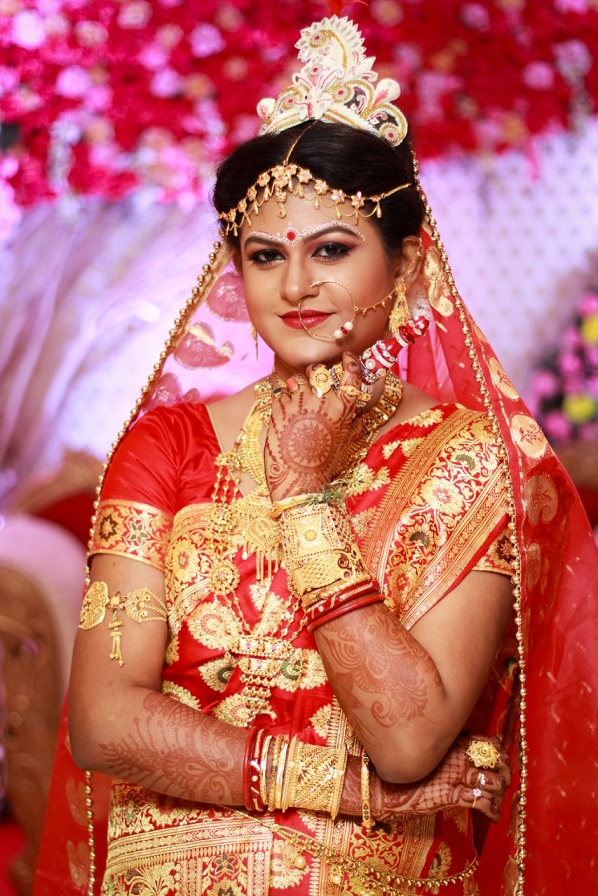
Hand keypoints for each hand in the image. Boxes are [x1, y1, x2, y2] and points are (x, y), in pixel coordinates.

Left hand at [264, 353, 366, 500]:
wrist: (298, 481)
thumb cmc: (324, 465)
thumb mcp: (346, 443)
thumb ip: (355, 424)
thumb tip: (364, 416)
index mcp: (343, 407)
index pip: (351, 371)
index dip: (350, 360)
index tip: (346, 356)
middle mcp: (322, 399)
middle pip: (319, 370)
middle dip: (315, 374)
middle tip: (313, 386)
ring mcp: (299, 401)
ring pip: (296, 378)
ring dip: (296, 386)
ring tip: (296, 403)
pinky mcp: (278, 407)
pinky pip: (279, 392)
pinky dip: (282, 399)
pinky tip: (285, 415)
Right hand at [340, 734, 509, 824]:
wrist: (382, 786)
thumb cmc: (405, 774)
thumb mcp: (431, 758)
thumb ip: (449, 756)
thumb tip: (466, 761)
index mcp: (454, 742)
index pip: (490, 741)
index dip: (501, 753)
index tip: (501, 763)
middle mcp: (458, 755)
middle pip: (497, 759)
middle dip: (506, 772)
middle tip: (504, 783)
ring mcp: (455, 774)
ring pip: (493, 781)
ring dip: (499, 794)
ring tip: (496, 802)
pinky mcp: (450, 794)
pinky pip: (481, 801)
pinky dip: (491, 810)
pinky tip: (492, 816)